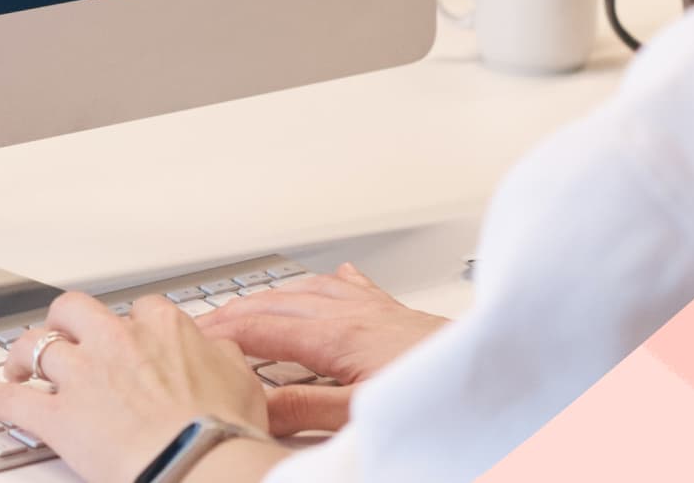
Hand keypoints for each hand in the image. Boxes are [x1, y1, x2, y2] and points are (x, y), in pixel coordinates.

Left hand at [0, 292, 278, 482]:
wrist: (201, 464)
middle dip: (64, 323)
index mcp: (162, 328)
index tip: (127, 340)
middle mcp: (116, 341)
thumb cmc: (224, 431)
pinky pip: (6, 399)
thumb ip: (221, 355)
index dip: (128, 325)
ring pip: (36, 346)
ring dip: (23, 355)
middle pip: (73, 310)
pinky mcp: (57, 416)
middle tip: (64, 339)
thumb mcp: (241, 379)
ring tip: (19, 365)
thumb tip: (218, 350)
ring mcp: (83, 376)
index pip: (138, 309)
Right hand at [196, 263, 447, 435]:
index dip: (224, 331)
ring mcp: (376, 308)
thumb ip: (308, 409)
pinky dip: (328, 284)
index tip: (196, 334)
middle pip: (280, 302)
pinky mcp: (397, 312)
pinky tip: (332, 279)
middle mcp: (354, 313)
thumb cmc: (435, 390)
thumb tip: (259, 405)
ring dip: (275, 295)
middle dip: (239, 309)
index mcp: (338, 335)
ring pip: (310, 289)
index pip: (264, 327)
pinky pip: (351, 287)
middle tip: (209, 321)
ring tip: (253, 303)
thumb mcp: (363, 414)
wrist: (498, 373)